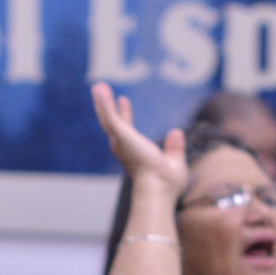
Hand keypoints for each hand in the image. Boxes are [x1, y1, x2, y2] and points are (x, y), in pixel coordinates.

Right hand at [92, 82, 187, 196]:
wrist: (158, 189)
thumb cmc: (166, 183)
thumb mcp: (174, 161)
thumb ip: (175, 147)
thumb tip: (177, 131)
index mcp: (134, 154)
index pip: (127, 131)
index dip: (125, 115)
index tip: (124, 102)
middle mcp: (123, 149)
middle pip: (112, 123)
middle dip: (107, 107)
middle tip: (102, 90)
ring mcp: (120, 142)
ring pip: (107, 118)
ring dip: (102, 102)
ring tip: (99, 86)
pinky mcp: (120, 136)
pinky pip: (109, 116)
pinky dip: (104, 102)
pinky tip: (100, 89)